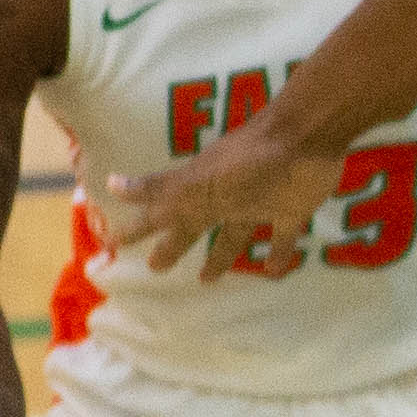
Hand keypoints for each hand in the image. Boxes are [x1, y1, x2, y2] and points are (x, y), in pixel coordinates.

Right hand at [97, 121, 333, 277]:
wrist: (305, 137)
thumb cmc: (251, 159)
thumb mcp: (199, 180)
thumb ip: (161, 189)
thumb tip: (111, 186)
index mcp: (201, 191)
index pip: (164, 214)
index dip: (142, 228)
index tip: (116, 242)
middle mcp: (226, 198)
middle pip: (195, 227)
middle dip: (175, 245)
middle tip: (156, 267)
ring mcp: (260, 202)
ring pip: (235, 234)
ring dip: (221, 257)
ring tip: (207, 279)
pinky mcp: (294, 209)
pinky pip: (283, 237)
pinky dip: (278, 255)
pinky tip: (272, 273)